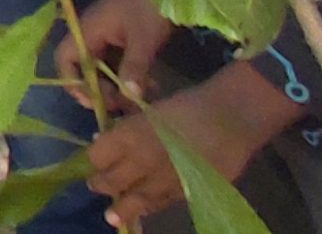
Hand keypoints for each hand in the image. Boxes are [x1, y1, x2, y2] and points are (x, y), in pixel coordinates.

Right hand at [55, 0, 173, 113]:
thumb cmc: (152, 10)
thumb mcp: (144, 39)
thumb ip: (134, 67)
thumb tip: (129, 96)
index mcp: (88, 29)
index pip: (65, 58)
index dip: (74, 82)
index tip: (95, 101)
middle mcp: (91, 34)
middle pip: (82, 68)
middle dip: (99, 90)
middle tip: (120, 105)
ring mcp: (105, 37)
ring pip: (100, 69)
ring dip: (115, 87)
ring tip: (137, 100)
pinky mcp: (119, 41)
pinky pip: (114, 64)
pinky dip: (126, 78)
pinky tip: (147, 87)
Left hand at [85, 77, 276, 227]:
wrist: (230, 118)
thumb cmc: (187, 106)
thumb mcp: (149, 110)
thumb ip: (126, 129)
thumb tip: (103, 140)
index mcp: (129, 136)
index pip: (96, 157)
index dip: (91, 161)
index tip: (91, 163)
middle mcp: (141, 162)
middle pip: (112, 182)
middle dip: (102, 185)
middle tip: (97, 186)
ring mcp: (163, 182)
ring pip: (136, 199)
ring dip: (122, 207)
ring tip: (113, 215)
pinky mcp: (186, 194)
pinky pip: (162, 203)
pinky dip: (151, 206)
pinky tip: (145, 208)